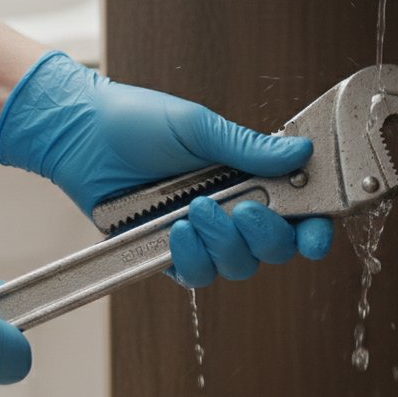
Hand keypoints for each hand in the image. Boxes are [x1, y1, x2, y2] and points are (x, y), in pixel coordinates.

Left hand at [0, 51, 332, 285]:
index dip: (313, 230)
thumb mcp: (199, 127)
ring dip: (223, 243)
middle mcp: (231, 211)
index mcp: (249, 177)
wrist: (82, 135)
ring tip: (197, 210)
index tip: (315, 235)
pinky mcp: (168, 254)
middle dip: (265, 235)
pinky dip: (191, 257)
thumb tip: (301, 153)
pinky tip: (177, 232)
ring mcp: (202, 236)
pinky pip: (195, 275)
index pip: (297, 213)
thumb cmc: (137, 121)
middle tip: (245, 209)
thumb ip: (249, 148)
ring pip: (237, 266)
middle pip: (273, 249)